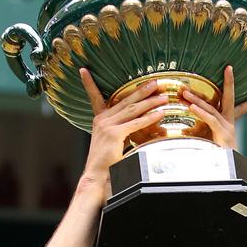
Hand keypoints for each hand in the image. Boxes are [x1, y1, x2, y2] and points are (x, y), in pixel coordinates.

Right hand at [79, 69, 166, 198]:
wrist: (96, 177)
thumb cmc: (104, 164)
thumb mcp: (111, 143)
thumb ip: (120, 132)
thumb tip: (133, 129)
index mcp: (99, 120)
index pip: (94, 97)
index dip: (89, 83)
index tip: (83, 70)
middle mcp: (101, 120)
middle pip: (125, 101)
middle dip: (141, 91)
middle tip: (155, 82)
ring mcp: (107, 126)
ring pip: (133, 109)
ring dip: (150, 102)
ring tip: (163, 96)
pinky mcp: (114, 134)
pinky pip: (136, 123)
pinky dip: (150, 118)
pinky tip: (160, 113)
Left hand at [182, 66, 246, 148]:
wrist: (224, 172)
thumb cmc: (215, 156)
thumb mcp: (208, 142)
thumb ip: (200, 134)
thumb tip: (186, 130)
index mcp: (229, 123)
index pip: (242, 107)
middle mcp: (229, 122)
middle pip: (230, 98)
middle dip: (230, 82)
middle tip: (229, 68)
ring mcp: (226, 127)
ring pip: (212, 108)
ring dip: (197, 99)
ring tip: (185, 91)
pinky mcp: (221, 133)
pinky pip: (210, 119)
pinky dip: (200, 112)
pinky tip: (191, 106)